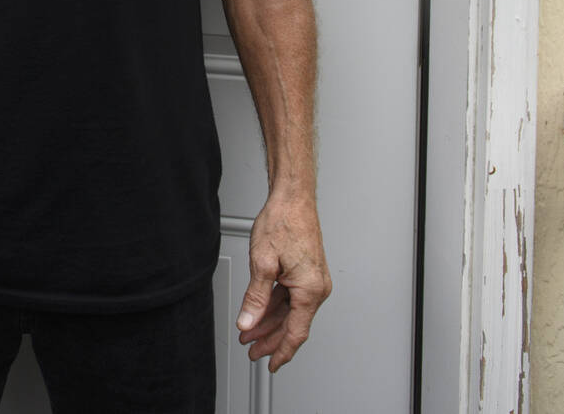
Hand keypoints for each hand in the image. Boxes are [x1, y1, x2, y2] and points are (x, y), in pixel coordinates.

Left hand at [235, 189, 331, 371]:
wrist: (292, 198)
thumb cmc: (284, 222)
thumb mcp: (263, 263)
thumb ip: (255, 298)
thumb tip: (248, 321)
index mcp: (310, 290)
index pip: (296, 333)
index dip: (281, 352)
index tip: (270, 365)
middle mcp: (316, 288)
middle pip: (292, 325)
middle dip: (269, 339)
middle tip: (250, 349)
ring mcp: (312, 280)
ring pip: (289, 312)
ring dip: (269, 323)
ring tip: (248, 332)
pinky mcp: (306, 273)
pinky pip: (290, 298)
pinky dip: (274, 307)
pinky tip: (259, 313)